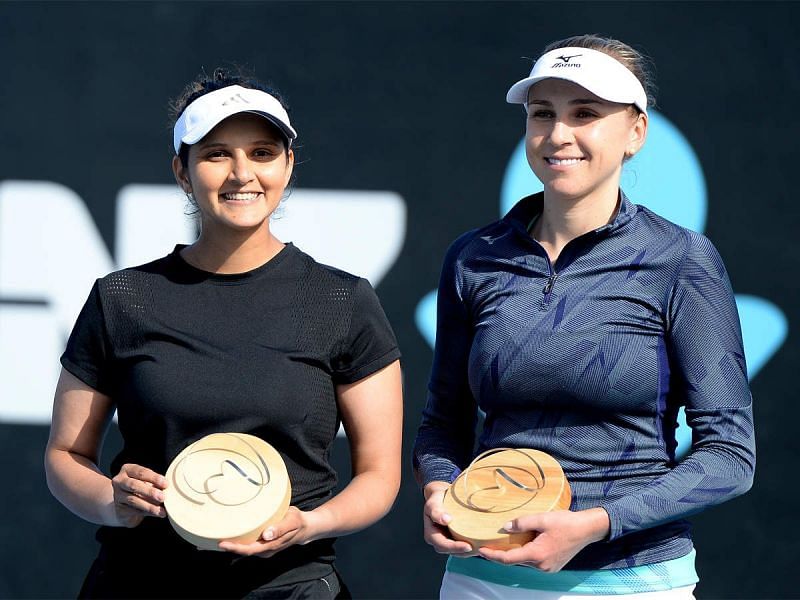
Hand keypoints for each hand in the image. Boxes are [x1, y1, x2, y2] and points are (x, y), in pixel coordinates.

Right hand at [110, 463, 166, 526]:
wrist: (124, 505)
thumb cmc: (140, 489)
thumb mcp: (146, 482)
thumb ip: (154, 483)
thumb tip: (166, 489)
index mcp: (127, 470)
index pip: (141, 472)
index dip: (154, 478)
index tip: (165, 484)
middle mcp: (119, 481)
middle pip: (134, 485)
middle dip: (149, 491)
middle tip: (162, 497)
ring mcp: (117, 496)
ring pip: (133, 500)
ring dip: (149, 505)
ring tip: (161, 510)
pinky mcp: (118, 509)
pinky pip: (133, 511)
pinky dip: (146, 512)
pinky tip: (156, 513)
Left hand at [218, 507, 314, 557]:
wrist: (305, 527)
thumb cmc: (298, 522)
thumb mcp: (292, 521)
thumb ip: (280, 528)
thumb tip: (266, 535)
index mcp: (271, 545)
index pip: (249, 550)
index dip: (235, 548)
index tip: (222, 543)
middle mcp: (266, 549)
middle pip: (245, 551)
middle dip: (230, 546)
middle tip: (215, 538)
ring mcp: (265, 547)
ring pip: (246, 548)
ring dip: (234, 543)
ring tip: (221, 534)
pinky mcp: (264, 542)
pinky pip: (250, 543)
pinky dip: (241, 540)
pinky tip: (234, 533)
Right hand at [422, 481, 475, 556]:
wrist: (442, 493)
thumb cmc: (437, 497)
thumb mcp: (434, 501)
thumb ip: (436, 510)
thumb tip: (445, 520)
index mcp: (431, 534)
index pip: (442, 545)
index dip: (454, 548)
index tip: (467, 546)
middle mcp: (439, 539)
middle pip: (451, 551)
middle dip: (465, 551)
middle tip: (479, 548)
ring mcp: (448, 539)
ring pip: (458, 551)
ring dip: (470, 551)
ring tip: (482, 547)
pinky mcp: (456, 537)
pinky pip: (463, 545)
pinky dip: (472, 545)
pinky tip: (481, 542)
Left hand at [479, 508, 609, 572]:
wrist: (587, 529)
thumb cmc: (566, 523)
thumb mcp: (542, 519)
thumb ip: (522, 523)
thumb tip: (505, 528)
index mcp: (537, 555)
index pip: (508, 559)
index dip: (493, 556)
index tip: (480, 551)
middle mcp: (541, 565)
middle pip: (516, 560)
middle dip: (503, 553)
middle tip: (489, 543)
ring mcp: (548, 568)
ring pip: (525, 561)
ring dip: (516, 553)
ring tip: (506, 541)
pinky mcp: (553, 566)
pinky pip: (534, 561)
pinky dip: (526, 554)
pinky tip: (523, 543)